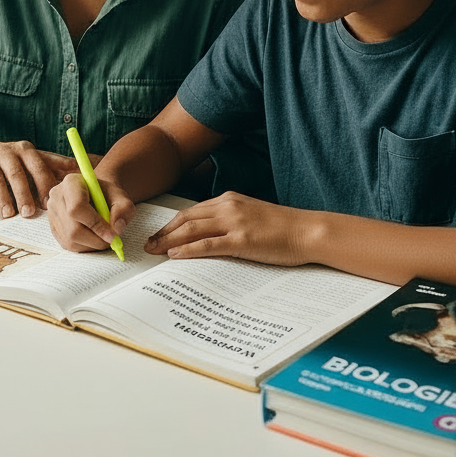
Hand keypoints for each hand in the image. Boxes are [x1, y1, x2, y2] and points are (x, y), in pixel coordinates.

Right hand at [0, 142, 77, 218]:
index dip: (43, 185)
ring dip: (3, 197)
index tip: (48, 203)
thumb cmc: (13, 159)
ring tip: (8, 214)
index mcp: (26, 151)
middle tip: (29, 213)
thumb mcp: (34, 157)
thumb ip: (56, 164)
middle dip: (23, 194)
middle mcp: (8, 153)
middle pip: (16, 174)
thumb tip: (83, 167)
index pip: (38, 167)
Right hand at [47, 172, 134, 251]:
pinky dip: (85, 246)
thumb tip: (116, 228)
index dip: (96, 224)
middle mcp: (56, 197)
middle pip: (73, 229)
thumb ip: (124, 209)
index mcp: (71, 182)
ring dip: (92, 244)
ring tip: (104, 236)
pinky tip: (93, 236)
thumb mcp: (122, 198)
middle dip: (96, 239)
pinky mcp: (53, 227)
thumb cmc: (108, 195)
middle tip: (112, 239)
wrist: (96, 195)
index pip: (77, 207)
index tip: (112, 234)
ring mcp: (52, 213)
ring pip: (70, 240)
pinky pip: (68, 245)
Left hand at [144, 191, 306, 265]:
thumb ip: (229, 220)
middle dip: (164, 233)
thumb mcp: (251, 216)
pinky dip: (189, 249)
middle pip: (186, 219)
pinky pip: (208, 244)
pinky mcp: (242, 240)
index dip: (170, 224)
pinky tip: (176, 256)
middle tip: (147, 245)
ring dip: (169, 241)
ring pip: (192, 230)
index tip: (157, 235)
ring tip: (154, 252)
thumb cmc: (282, 228)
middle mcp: (228, 207)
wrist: (308, 231)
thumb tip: (208, 235)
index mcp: (229, 200)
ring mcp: (234, 222)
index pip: (191, 212)